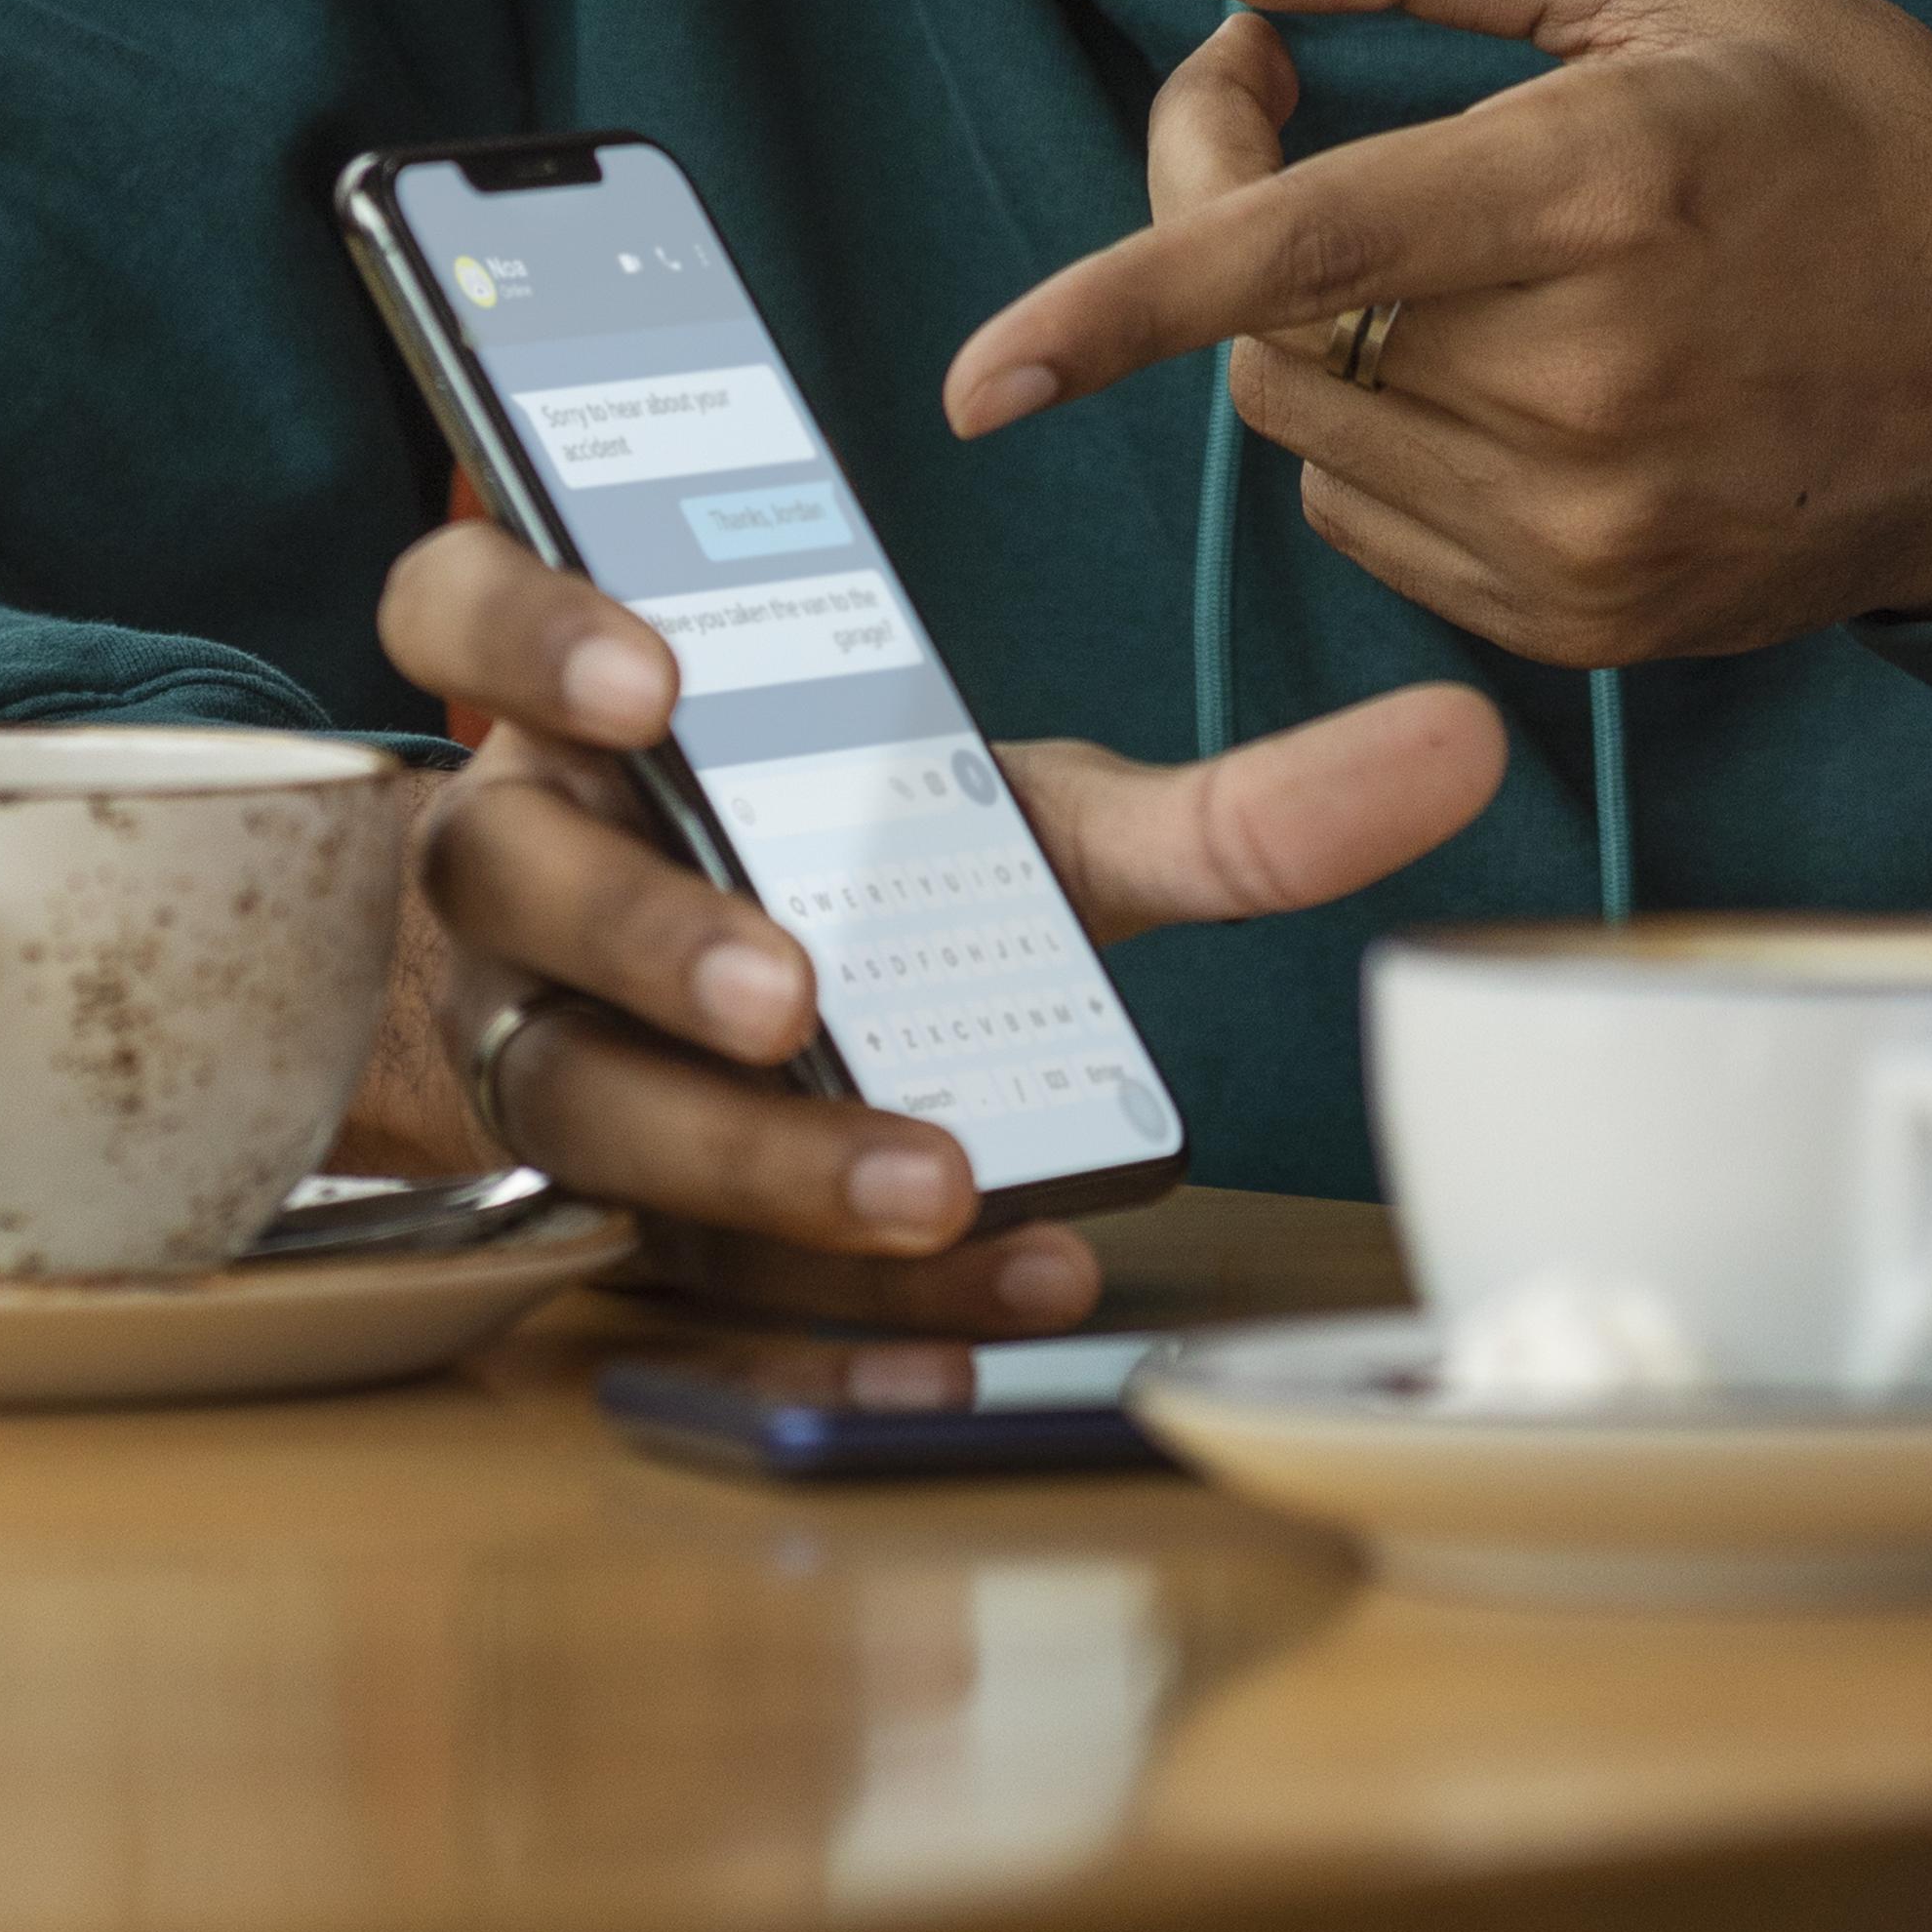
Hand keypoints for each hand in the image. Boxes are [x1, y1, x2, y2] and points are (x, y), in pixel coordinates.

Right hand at [374, 520, 1502, 1325]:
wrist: (757, 1048)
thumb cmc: (871, 874)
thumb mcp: (1031, 821)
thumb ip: (1226, 808)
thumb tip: (1467, 745)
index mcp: (584, 711)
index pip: (464, 611)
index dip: (535, 632)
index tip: (664, 675)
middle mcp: (516, 870)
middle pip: (524, 888)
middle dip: (656, 937)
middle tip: (793, 987)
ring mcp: (521, 1048)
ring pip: (576, 1100)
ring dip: (745, 1150)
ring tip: (927, 1184)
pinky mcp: (580, 1220)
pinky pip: (657, 1269)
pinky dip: (804, 1307)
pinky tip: (952, 1320)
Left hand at [943, 0, 1931, 665]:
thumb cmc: (1854, 130)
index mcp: (1603, 188)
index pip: (1301, 251)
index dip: (1119, 302)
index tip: (979, 372)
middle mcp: (1586, 381)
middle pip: (1268, 337)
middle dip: (1217, 222)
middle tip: (1281, 100)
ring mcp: (1587, 528)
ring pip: (1305, 436)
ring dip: (1307, 329)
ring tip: (1440, 241)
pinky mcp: (1584, 622)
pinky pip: (1376, 529)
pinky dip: (1384, 435)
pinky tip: (1503, 362)